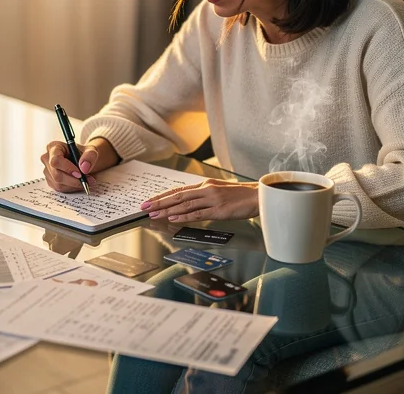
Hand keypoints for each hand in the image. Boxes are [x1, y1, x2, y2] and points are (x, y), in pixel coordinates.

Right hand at [41, 137, 117, 192]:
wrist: (83, 161)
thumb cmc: (84, 154)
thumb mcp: (91, 151)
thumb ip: (90, 156)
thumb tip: (84, 168)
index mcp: (53, 147)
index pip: (56, 160)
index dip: (67, 168)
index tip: (80, 174)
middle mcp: (47, 159)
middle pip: (56, 174)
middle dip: (73, 180)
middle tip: (88, 180)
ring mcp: (47, 171)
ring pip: (58, 183)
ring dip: (74, 185)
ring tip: (87, 181)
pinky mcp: (50, 180)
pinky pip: (60, 188)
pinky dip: (72, 188)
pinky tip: (79, 183)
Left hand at [141, 179, 258, 222]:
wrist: (258, 196)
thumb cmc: (240, 196)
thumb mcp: (219, 191)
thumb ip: (204, 195)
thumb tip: (188, 202)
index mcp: (205, 185)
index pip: (179, 190)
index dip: (162, 196)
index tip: (149, 200)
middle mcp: (206, 189)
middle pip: (177, 196)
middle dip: (159, 202)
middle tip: (144, 207)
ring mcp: (212, 199)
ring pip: (184, 204)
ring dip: (167, 210)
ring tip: (154, 214)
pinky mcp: (218, 210)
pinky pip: (197, 213)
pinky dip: (183, 216)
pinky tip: (173, 218)